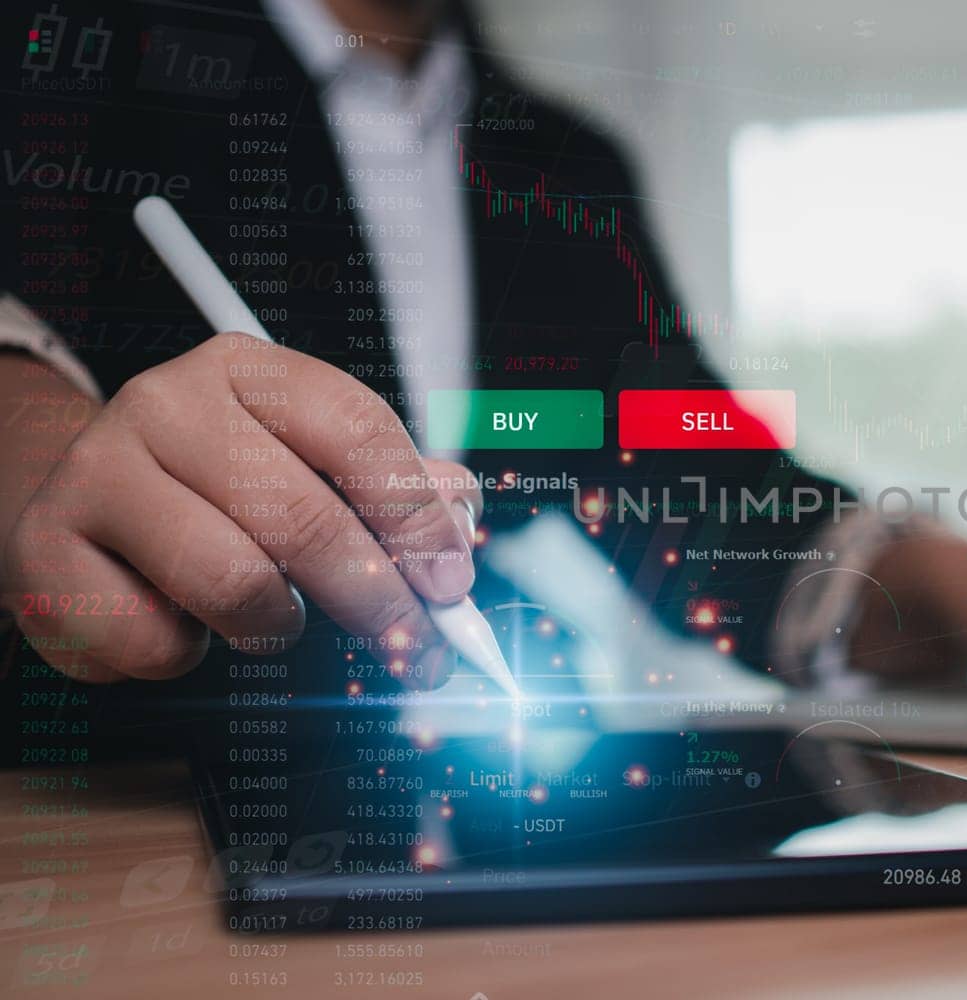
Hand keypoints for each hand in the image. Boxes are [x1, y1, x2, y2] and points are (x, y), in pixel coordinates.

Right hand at [1, 334, 482, 686]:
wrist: (75, 504)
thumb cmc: (214, 489)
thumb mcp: (308, 463)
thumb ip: (394, 485)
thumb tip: (459, 519)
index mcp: (247, 371)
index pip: (357, 430)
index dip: (417, 517)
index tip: (451, 581)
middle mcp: (167, 405)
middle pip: (305, 517)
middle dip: (379, 600)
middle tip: (417, 650)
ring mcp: (99, 472)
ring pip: (232, 581)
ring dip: (275, 625)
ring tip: (273, 620)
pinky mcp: (46, 551)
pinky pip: (152, 638)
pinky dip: (186, 654)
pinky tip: (182, 622)